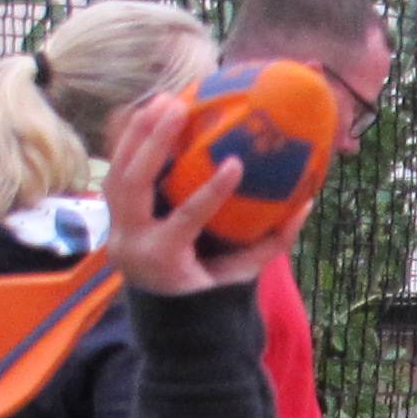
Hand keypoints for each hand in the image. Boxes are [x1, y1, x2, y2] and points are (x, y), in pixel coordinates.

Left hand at [102, 93, 287, 295]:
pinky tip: (149, 114)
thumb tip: (305, 204)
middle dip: (152, 141)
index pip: (185, 220)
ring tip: (163, 100)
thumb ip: (272, 244)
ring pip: (117, 170)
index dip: (211, 192)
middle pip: (133, 182)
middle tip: (178, 107)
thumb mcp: (242, 276)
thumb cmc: (209, 295)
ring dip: (137, 131)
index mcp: (163, 259)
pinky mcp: (111, 212)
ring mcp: (115, 225)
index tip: (236, 163)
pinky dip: (130, 141)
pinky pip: (116, 169)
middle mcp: (130, 240)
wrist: (162, 317)